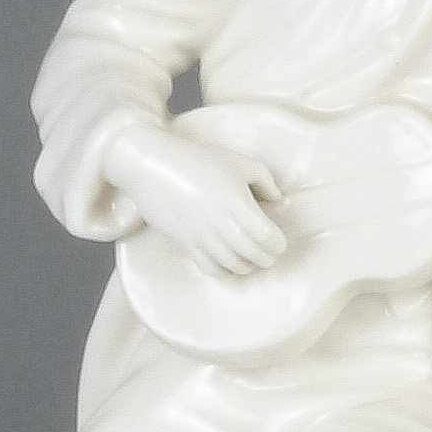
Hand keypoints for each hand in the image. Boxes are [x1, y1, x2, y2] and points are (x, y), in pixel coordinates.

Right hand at [110, 123, 289, 277]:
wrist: (153, 166)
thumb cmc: (198, 160)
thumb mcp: (238, 162)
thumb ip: (265, 180)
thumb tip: (277, 199)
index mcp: (238, 204)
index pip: (268, 238)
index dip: (277, 244)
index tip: (278, 240)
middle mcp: (222, 225)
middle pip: (255, 256)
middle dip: (267, 257)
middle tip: (268, 252)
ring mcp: (203, 237)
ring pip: (234, 266)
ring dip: (247, 265)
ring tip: (250, 258)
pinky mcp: (187, 244)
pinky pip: (210, 269)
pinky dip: (225, 271)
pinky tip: (228, 263)